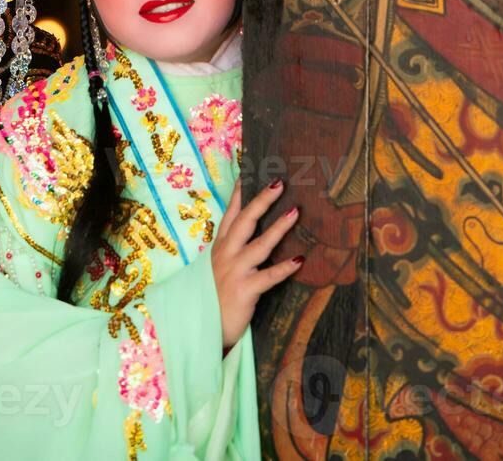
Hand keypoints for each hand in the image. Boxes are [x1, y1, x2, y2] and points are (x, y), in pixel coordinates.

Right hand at [211, 179, 302, 348]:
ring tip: (295, 212)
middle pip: (245, 221)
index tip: (247, 173)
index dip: (239, 194)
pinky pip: (268, 277)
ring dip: (279, 228)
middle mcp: (226, 255)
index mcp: (220, 248)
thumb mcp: (218, 268)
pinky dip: (284, 268)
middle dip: (262, 201)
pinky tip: (299, 260)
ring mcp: (235, 271)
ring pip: (259, 244)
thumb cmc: (215, 298)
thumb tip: (248, 234)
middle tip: (279, 183)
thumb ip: (231, 250)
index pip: (230, 215)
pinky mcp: (245, 290)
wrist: (203, 329)